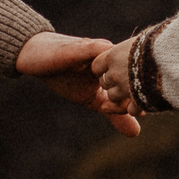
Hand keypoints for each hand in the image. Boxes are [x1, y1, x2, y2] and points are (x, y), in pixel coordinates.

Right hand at [14, 32, 138, 136]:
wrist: (36, 59)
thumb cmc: (66, 77)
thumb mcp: (93, 100)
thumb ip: (114, 113)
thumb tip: (137, 133)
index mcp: (119, 68)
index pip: (140, 81)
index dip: (142, 97)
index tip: (141, 112)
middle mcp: (114, 56)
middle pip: (136, 70)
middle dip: (138, 89)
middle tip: (134, 108)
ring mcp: (100, 49)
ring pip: (121, 61)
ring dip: (123, 79)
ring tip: (121, 99)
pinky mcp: (84, 45)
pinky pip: (100, 51)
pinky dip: (104, 66)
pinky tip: (102, 84)